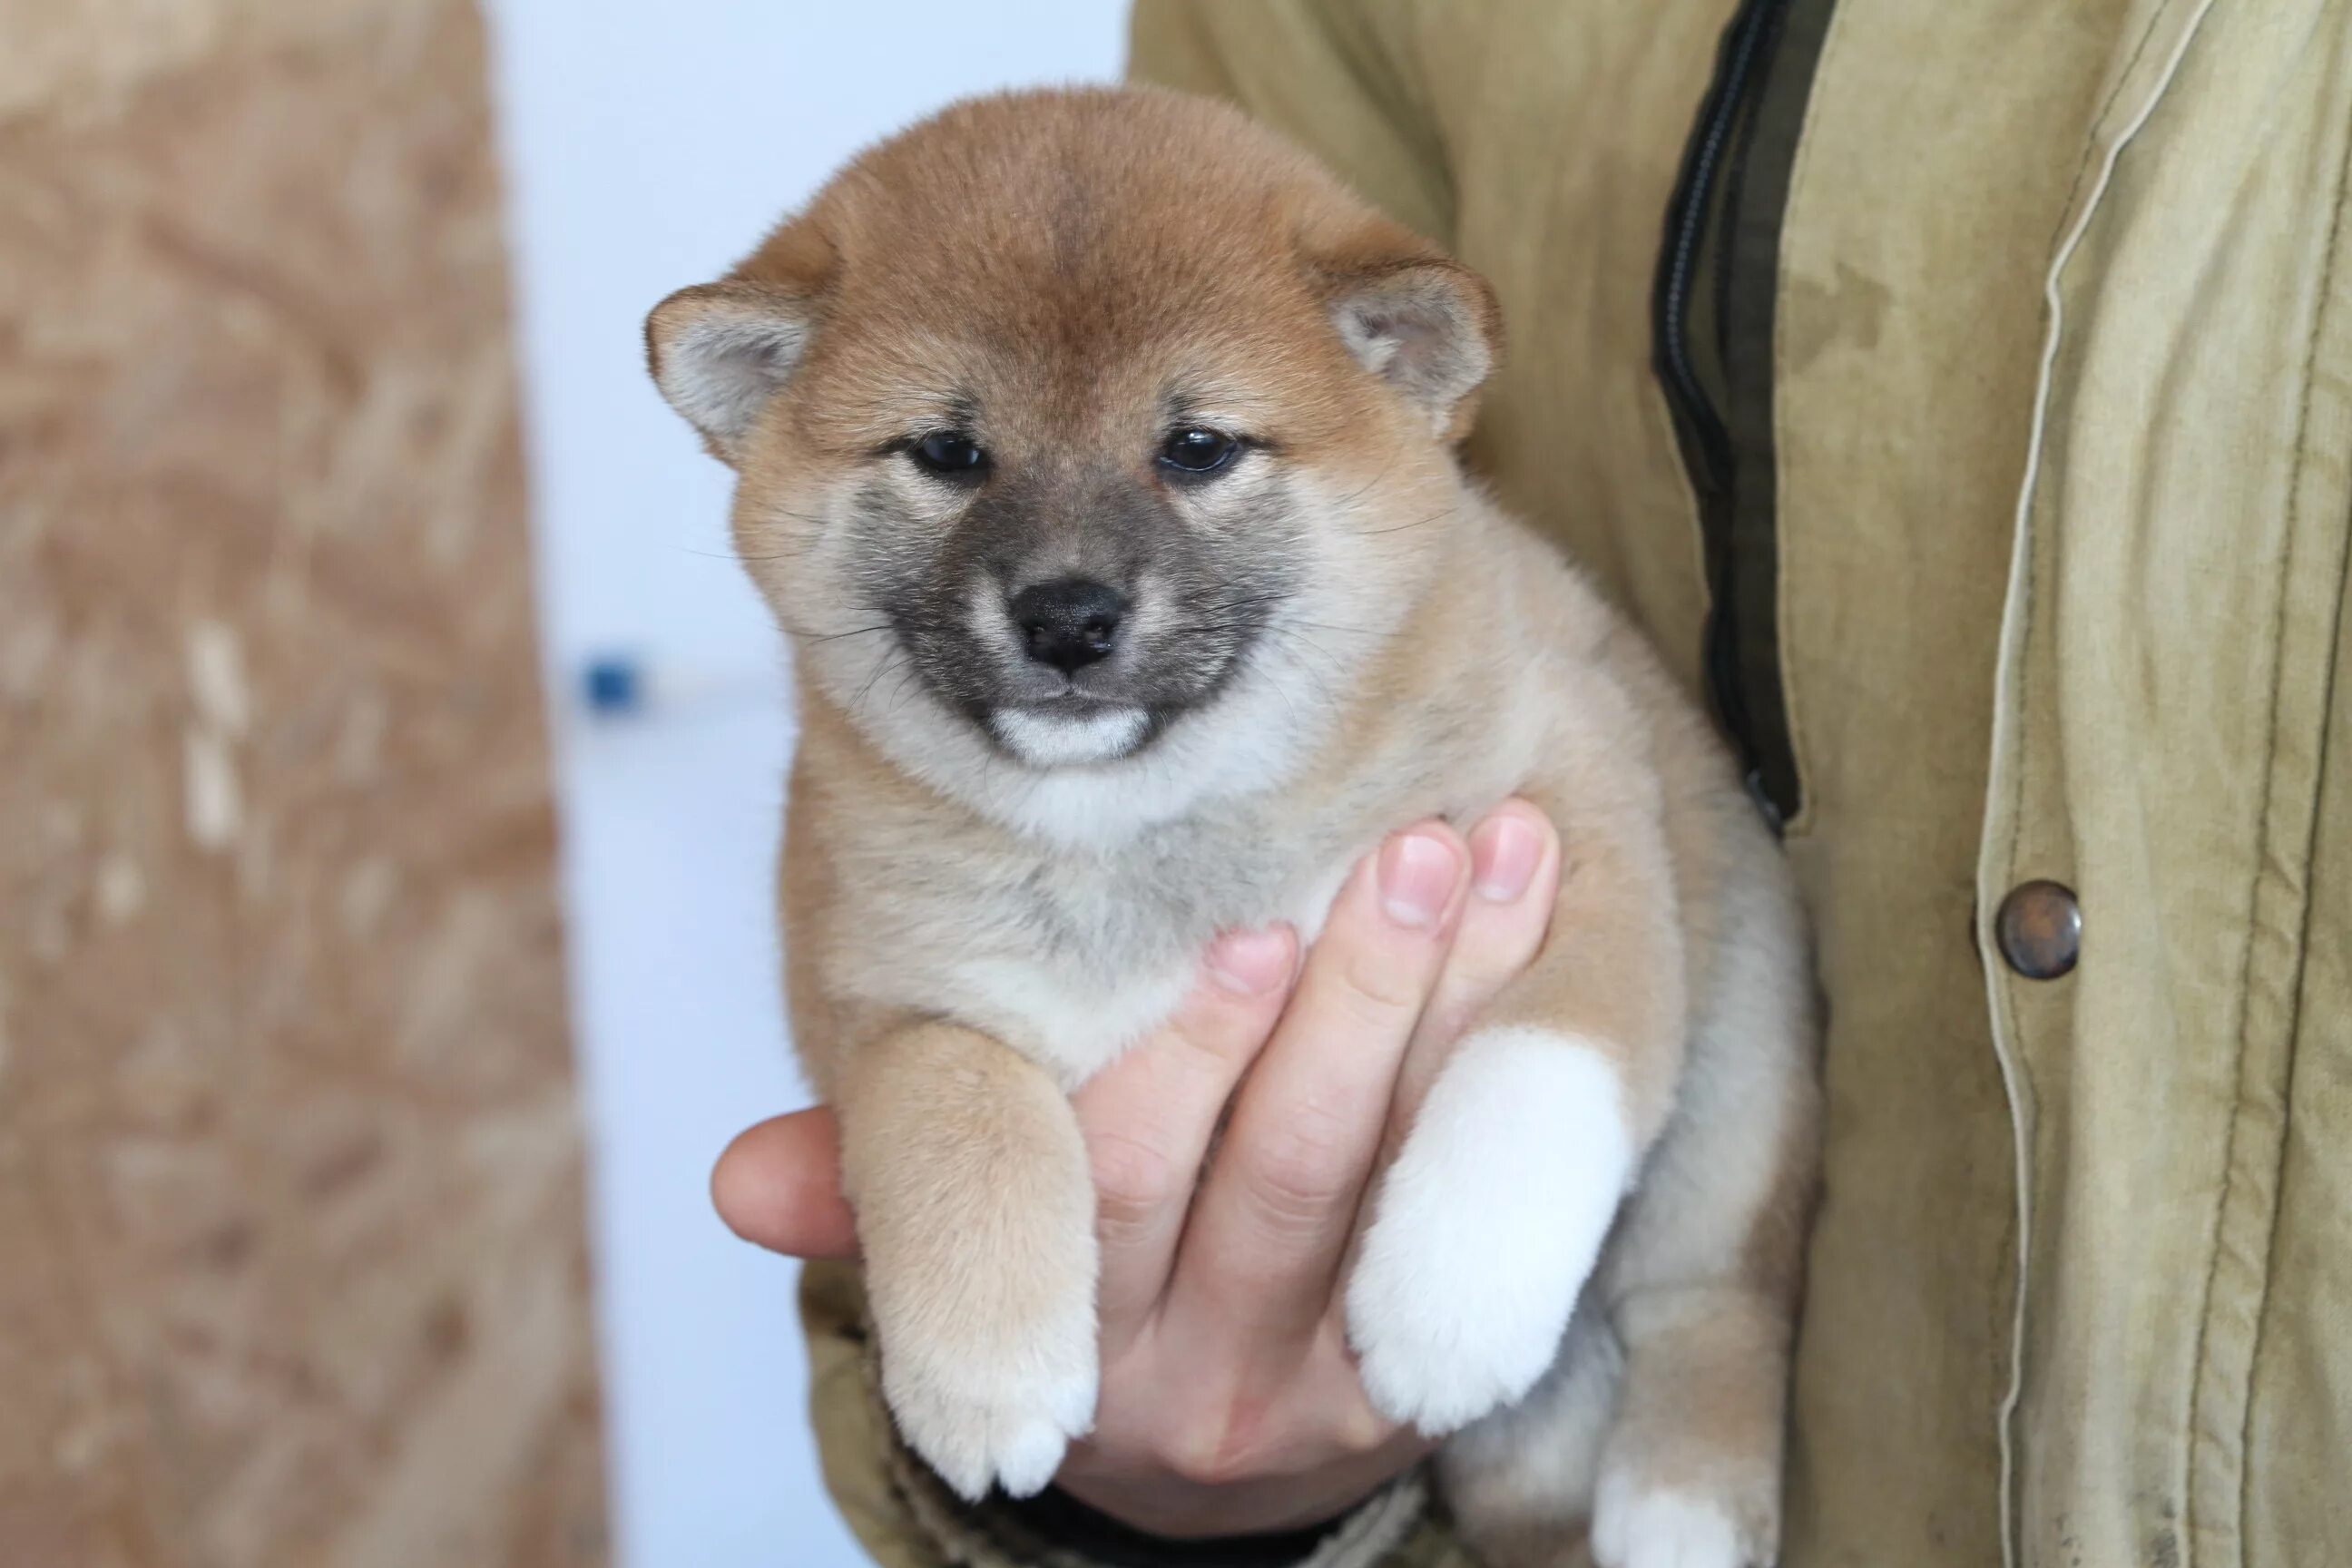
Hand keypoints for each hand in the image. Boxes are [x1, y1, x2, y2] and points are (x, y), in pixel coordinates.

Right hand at [713, 801, 1561, 1538]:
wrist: (1172, 1433)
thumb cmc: (1051, 1266)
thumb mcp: (953, 1228)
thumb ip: (887, 1187)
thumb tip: (737, 1181)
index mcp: (1052, 1325)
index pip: (1110, 1185)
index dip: (1185, 1058)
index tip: (1252, 929)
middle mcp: (1175, 1384)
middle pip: (1278, 1176)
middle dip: (1355, 1003)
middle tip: (1418, 847)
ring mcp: (1302, 1399)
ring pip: (1388, 1190)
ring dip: (1454, 1016)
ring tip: (1503, 852)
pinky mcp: (1403, 1401)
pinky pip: (1473, 1232)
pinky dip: (1507, 1083)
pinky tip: (1543, 949)